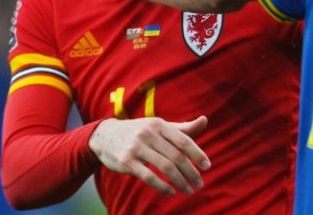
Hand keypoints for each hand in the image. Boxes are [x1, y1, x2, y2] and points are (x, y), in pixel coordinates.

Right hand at [89, 115, 210, 195]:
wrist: (105, 136)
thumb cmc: (139, 132)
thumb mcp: (158, 126)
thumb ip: (181, 128)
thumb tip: (205, 120)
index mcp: (159, 124)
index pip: (183, 140)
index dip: (197, 154)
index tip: (207, 167)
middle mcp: (148, 134)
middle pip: (176, 156)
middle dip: (191, 172)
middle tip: (199, 184)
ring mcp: (136, 147)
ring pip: (165, 167)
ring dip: (180, 181)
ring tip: (188, 190)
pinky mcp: (126, 162)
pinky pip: (149, 177)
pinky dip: (163, 187)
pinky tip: (171, 192)